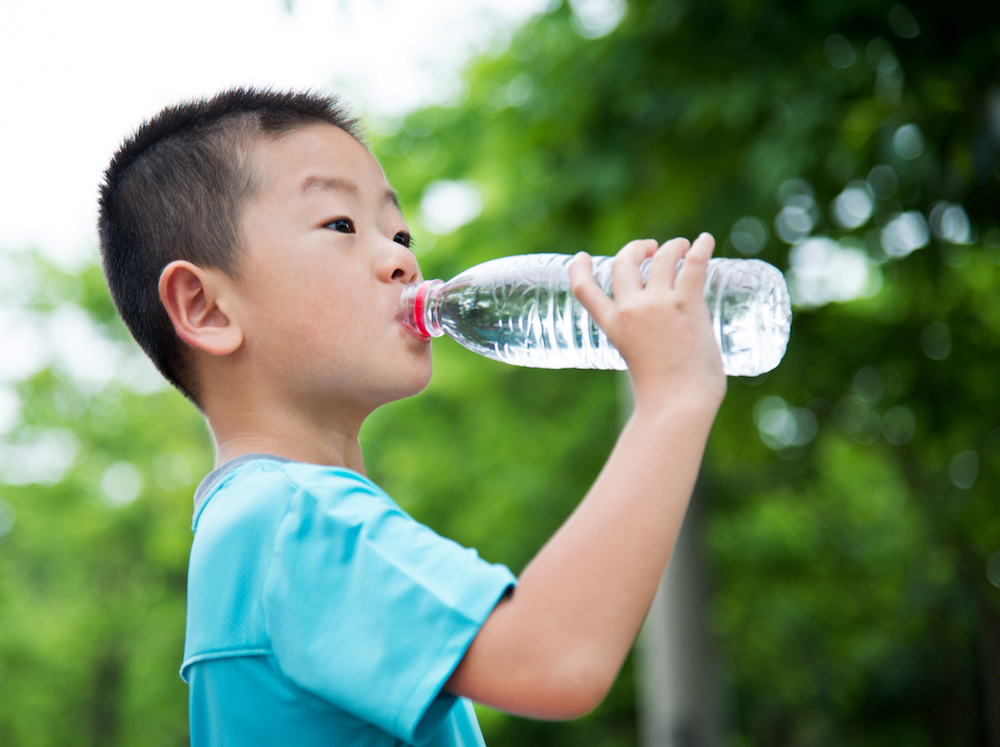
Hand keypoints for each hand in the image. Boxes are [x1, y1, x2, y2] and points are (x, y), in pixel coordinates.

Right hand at [569, 234, 725, 413]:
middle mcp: (632, 310)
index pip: (584, 289)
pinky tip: (706, 240)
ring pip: (662, 257)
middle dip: (635, 248)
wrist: (678, 405)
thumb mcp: (638, 362)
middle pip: (625, 262)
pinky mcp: (688, 303)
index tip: (583, 257)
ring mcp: (659, 304)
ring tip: (682, 245)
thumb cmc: (664, 397)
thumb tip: (675, 344)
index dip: (579, 268)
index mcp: (614, 327)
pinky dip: (700, 247)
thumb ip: (647, 346)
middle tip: (651, 247)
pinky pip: (694, 263)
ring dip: (672, 246)